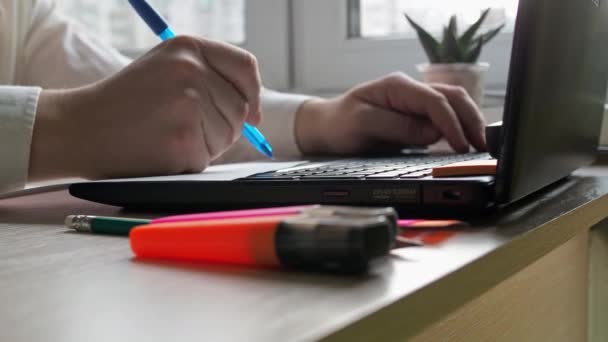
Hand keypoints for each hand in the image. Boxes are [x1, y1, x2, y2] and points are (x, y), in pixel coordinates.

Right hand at [29, 36, 261, 180]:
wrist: (80, 128)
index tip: (253, 113)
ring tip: (168, 133)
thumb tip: (256, 112)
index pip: (246, 67)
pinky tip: (162, 149)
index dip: (253, 93)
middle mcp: (191, 71)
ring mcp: (188, 105)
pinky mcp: (184, 139)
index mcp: (188, 47)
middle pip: (241, 108)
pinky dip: (189, 161)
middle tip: (182, 125)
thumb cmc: (125, 102)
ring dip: (206, 144)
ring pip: (228, 135)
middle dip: (222, 124)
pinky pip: (208, 158)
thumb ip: (210, 76)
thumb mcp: (165, 68)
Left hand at [295, 72, 486, 154]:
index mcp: (397, 86)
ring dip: (468, 123)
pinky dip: (457, 128)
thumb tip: (430, 134)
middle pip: (452, 98)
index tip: (460, 146)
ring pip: (452, 106)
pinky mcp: (415, 117)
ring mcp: (414, 103)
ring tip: (479, 146)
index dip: (451, 123)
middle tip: (482, 146)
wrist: (327, 127)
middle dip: (470, 120)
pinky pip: (442, 119)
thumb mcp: (362, 124)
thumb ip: (396, 127)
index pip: (435, 100)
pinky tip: (465, 142)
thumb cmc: (339, 123)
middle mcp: (410, 91)